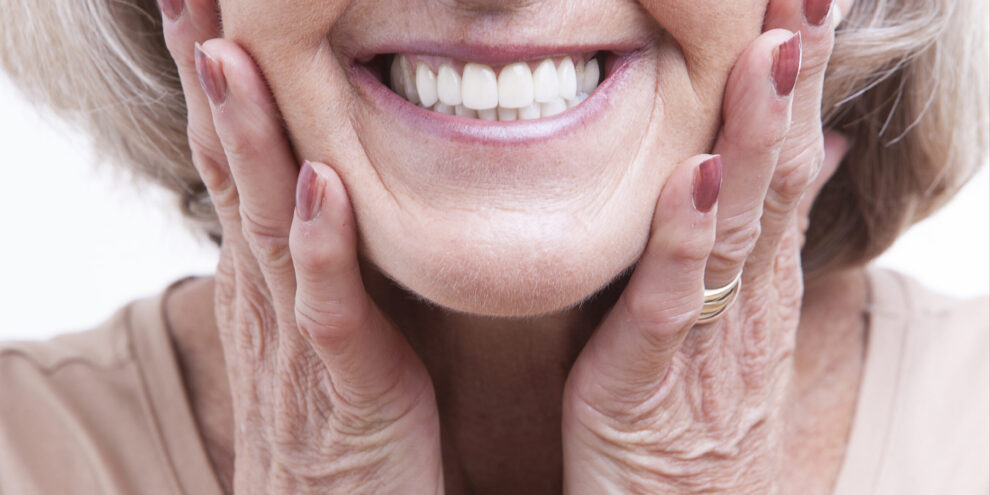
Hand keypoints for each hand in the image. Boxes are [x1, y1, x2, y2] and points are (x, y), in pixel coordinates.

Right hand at [159, 1, 443, 492]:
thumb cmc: (335, 421)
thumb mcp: (316, 323)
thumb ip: (317, 257)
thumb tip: (322, 186)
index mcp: (267, 275)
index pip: (233, 157)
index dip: (218, 79)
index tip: (207, 6)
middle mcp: (267, 294)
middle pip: (229, 168)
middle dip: (211, 76)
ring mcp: (298, 338)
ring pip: (264, 223)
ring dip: (248, 138)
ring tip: (231, 55)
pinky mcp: (344, 386)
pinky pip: (328, 310)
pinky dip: (320, 247)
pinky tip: (317, 185)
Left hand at [562, 0, 847, 492]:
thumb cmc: (696, 415)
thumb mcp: (735, 317)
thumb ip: (761, 235)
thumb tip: (814, 151)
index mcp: (758, 275)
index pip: (788, 157)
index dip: (798, 77)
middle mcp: (748, 295)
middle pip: (779, 171)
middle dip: (792, 79)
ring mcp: (710, 335)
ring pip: (741, 222)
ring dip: (757, 135)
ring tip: (771, 52)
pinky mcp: (654, 377)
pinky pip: (675, 300)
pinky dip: (687, 238)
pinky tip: (695, 176)